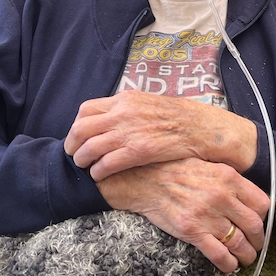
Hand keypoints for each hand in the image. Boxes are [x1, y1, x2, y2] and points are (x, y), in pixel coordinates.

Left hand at [65, 90, 257, 179]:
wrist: (202, 127)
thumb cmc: (178, 118)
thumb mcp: (149, 104)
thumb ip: (128, 109)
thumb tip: (109, 119)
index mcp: (125, 99)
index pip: (86, 110)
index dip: (76, 126)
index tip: (76, 137)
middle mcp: (124, 112)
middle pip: (82, 128)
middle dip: (73, 144)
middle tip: (73, 155)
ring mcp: (130, 131)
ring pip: (90, 147)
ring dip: (82, 159)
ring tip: (85, 167)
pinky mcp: (139, 150)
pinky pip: (107, 163)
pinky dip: (98, 171)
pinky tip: (100, 175)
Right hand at [97, 158, 269, 272]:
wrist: (144, 179)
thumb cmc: (175, 170)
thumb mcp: (207, 164)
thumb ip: (229, 179)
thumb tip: (247, 196)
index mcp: (229, 177)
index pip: (262, 204)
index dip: (264, 218)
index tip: (259, 224)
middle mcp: (222, 196)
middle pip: (255, 226)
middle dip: (258, 241)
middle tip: (255, 246)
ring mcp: (208, 215)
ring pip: (240, 244)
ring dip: (247, 256)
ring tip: (245, 259)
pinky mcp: (193, 232)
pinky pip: (220, 255)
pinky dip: (229, 264)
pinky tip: (229, 266)